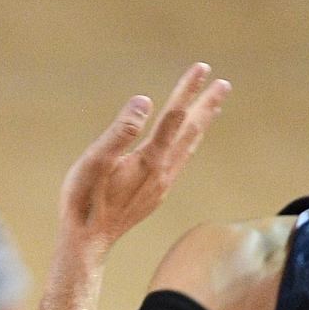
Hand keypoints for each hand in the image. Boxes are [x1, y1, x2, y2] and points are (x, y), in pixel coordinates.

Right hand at [60, 63, 229, 250]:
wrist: (88, 242)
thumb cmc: (85, 200)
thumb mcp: (94, 161)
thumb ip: (120, 131)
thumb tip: (144, 101)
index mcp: (149, 159)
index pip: (174, 116)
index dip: (187, 90)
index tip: (201, 67)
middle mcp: (163, 171)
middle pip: (191, 130)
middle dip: (207, 104)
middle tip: (224, 84)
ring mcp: (162, 183)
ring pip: (189, 146)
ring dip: (203, 123)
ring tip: (216, 106)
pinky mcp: (157, 193)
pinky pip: (182, 160)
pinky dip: (191, 142)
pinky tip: (189, 141)